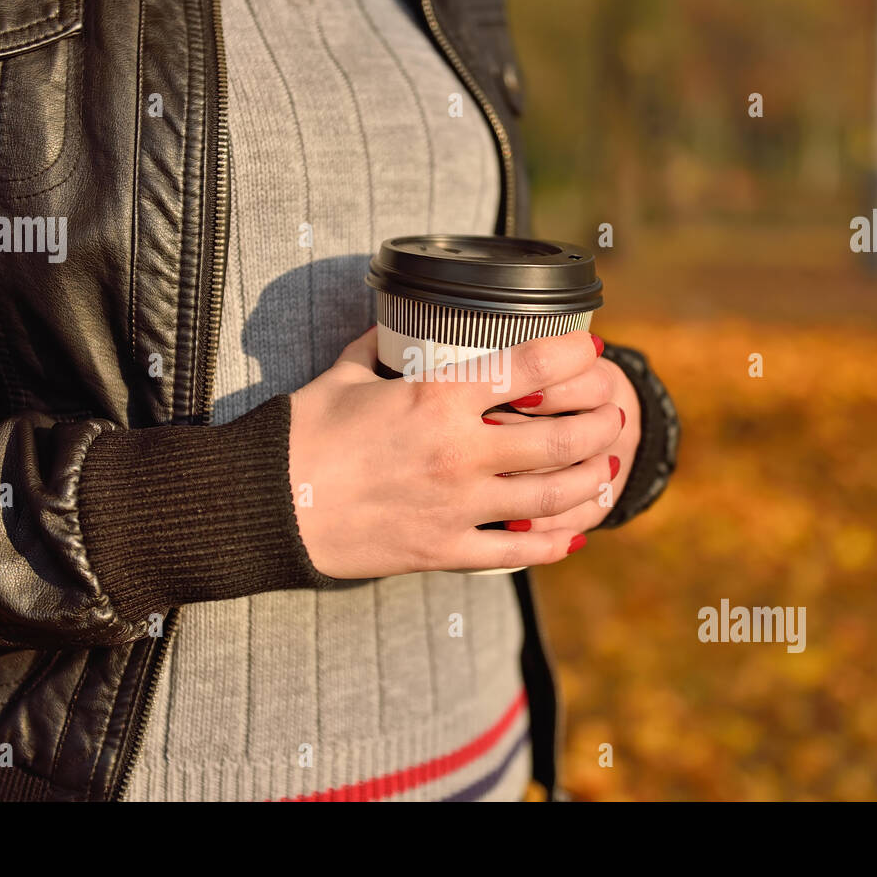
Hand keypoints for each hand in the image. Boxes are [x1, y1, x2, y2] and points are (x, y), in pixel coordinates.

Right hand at [287, 328, 624, 578]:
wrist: (265, 507)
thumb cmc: (301, 436)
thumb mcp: (344, 375)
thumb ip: (379, 346)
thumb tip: (393, 325)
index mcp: (437, 398)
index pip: (532, 368)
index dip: (575, 356)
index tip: (591, 351)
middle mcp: (459, 452)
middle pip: (560, 439)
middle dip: (600, 424)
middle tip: (611, 414)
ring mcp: (456, 506)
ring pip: (551, 497)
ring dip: (591, 481)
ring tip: (606, 468)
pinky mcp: (443, 550)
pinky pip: (515, 552)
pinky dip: (552, 544)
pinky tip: (570, 535)